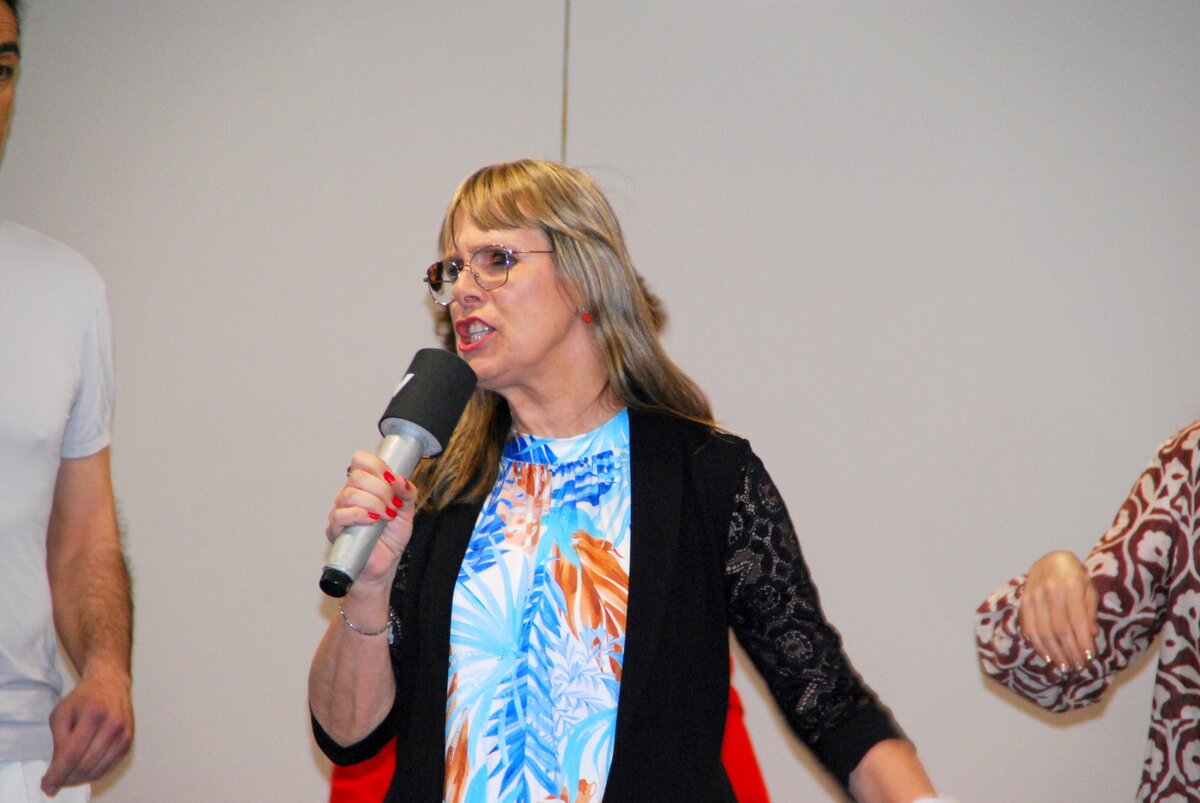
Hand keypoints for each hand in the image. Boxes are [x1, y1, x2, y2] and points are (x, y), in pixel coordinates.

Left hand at [41, 666, 133, 795]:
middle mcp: (113, 724)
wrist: (110, 683)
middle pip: (86, 764)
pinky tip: (83, 772)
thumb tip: (58, 766)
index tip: (47, 784)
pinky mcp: (128, 740)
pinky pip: (110, 766)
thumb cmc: (84, 698)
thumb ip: (59, 738)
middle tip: (56, 782)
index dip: (58, 773)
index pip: (73, 753)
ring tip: (68, 778)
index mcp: (93, 714)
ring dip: (80, 779)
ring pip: (99, 769)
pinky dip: (95, 774)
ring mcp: (124, 733)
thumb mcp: (62, 711)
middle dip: (67, 778)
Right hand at [325, 451, 419, 585]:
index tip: (392, 479)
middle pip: (357, 476)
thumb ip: (408, 493)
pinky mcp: (336, 529)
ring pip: (349, 494)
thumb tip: (401, 479)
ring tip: (387, 515)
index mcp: (366, 485)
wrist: (385, 563)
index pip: (361, 460)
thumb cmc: (391, 538)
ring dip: (374, 503)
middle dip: (381, 489)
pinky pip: (339, 515)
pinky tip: (373, 521)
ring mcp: (341, 511)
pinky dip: (359, 515)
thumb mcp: (408, 511)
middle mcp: (351, 495)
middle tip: (394, 504)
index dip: (377, 465)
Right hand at [1018, 550, 1098, 671]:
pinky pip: (1029, 628)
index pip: (1077, 621)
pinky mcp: (1023, 601)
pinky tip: (1047, 656)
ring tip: (1064, 667)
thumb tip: (1091, 635)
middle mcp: (1050, 590)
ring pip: (1043, 632)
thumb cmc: (1075, 577)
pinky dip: (1038, 645)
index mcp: (1071, 585)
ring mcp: (1034, 596)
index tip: (1089, 658)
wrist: (1050, 560)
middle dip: (1070, 651)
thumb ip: (1089, 611)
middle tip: (1077, 667)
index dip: (1083, 642)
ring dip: (1054, 652)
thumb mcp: (1089, 589)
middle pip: (1060, 629)